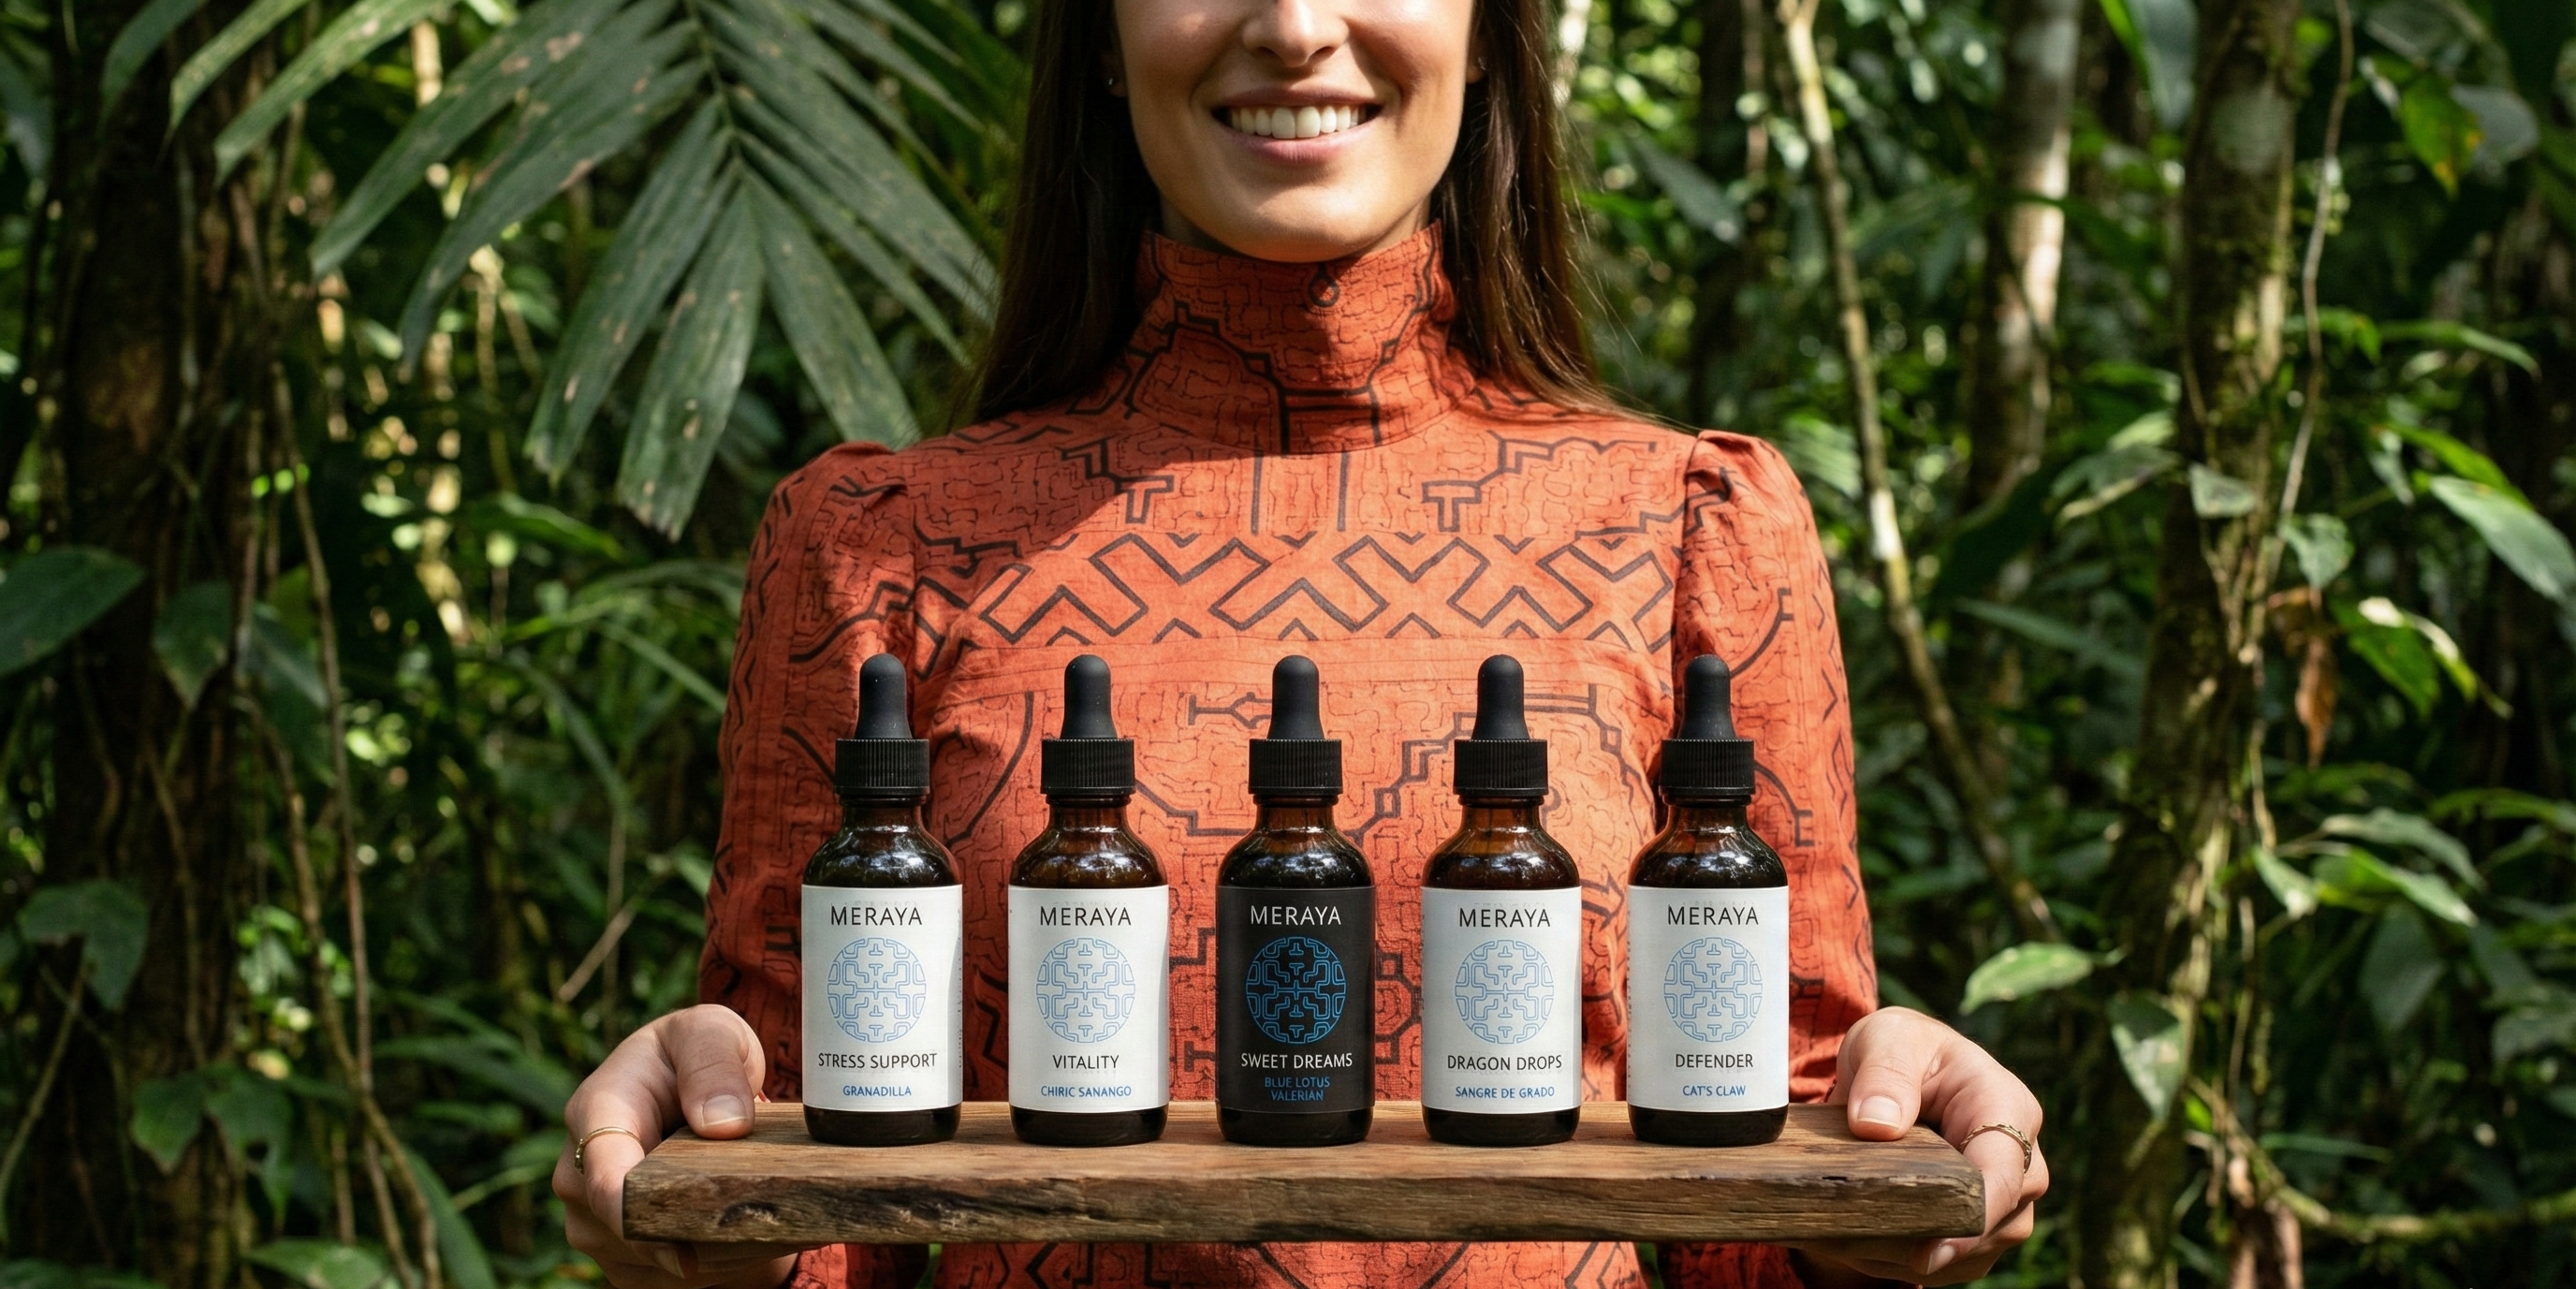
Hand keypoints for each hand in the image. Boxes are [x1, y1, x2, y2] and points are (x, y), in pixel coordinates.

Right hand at [553, 1004, 810, 1288]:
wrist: (690, 1092)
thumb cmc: (696, 1054)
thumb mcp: (711, 1032)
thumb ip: (714, 1065)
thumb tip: (722, 1124)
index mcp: (595, 1112)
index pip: (602, 1177)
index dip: (636, 1213)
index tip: (682, 1234)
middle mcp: (579, 1175)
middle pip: (629, 1232)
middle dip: (700, 1230)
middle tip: (766, 1211)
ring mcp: (594, 1222)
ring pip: (657, 1263)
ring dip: (718, 1249)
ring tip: (766, 1212)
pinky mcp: (620, 1256)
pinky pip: (669, 1280)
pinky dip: (718, 1264)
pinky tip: (749, 1232)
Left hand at [1787, 1007, 2047, 1286]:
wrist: (1901, 1072)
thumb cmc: (1901, 1049)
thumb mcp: (1886, 1038)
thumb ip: (1885, 1073)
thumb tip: (1876, 1125)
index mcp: (2008, 1109)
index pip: (2003, 1175)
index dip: (1970, 1218)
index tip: (1927, 1249)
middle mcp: (2021, 1165)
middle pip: (1988, 1227)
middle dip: (1920, 1240)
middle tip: (1849, 1233)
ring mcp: (2005, 1205)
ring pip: (1962, 1257)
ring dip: (1900, 1254)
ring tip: (1840, 1232)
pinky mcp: (1978, 1233)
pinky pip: (1942, 1266)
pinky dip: (1894, 1261)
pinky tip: (1852, 1241)